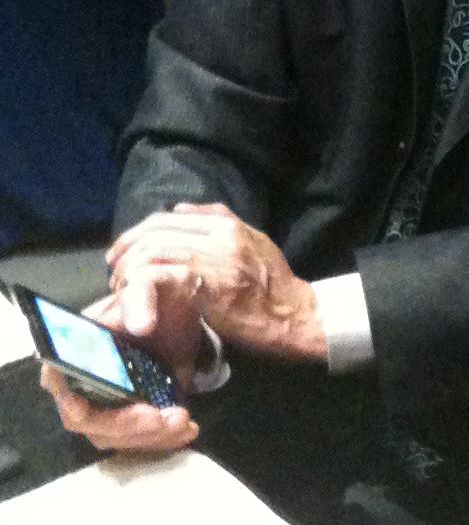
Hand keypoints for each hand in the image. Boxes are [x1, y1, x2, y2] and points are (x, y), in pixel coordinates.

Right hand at [39, 292, 198, 453]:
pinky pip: (132, 439)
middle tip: (169, 418)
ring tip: (184, 421)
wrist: (183, 311)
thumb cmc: (159, 294)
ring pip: (113, 436)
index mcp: (75, 345)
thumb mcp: (151, 283)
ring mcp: (101, 400)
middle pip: (89, 420)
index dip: (76, 403)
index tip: (108, 413)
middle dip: (129, 426)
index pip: (58, 381)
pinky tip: (187, 429)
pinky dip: (160, 439)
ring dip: (149, 436)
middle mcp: (80, 377)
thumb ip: (141, 296)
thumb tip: (139, 325)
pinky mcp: (124, 414)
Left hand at [107, 203, 327, 363]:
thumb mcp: (253, 242)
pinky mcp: (207, 284)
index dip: (137, 233)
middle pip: (155, 232)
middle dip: (127, 251)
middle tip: (115, 273)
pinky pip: (162, 275)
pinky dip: (141, 285)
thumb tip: (180, 209)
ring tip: (122, 289)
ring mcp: (213, 257)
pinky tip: (135, 297)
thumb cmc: (275, 285)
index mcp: (225, 222)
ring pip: (154, 250)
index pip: (167, 217)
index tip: (121, 253)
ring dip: (130, 270)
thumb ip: (218, 222)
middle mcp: (218, 233)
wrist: (297, 316)